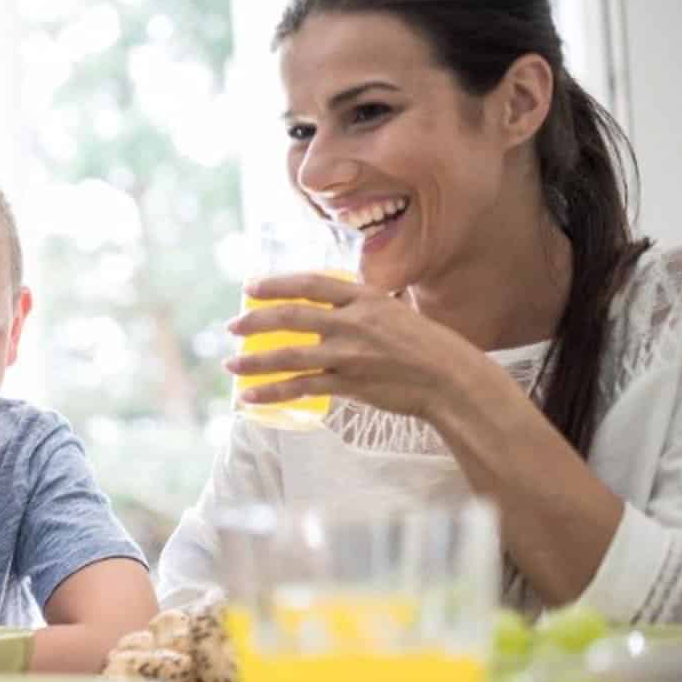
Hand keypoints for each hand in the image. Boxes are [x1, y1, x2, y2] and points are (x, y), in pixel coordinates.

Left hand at [226, 271, 490, 421]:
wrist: (451, 379)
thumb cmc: (427, 346)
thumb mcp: (395, 312)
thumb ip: (362, 308)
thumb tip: (333, 307)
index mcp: (366, 298)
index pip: (311, 284)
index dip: (277, 284)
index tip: (250, 288)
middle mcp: (354, 322)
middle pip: (292, 316)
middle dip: (255, 321)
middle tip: (232, 327)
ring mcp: (350, 354)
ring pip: (290, 354)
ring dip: (255, 361)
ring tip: (231, 365)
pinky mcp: (349, 383)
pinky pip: (301, 387)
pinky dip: (272, 392)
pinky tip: (250, 397)